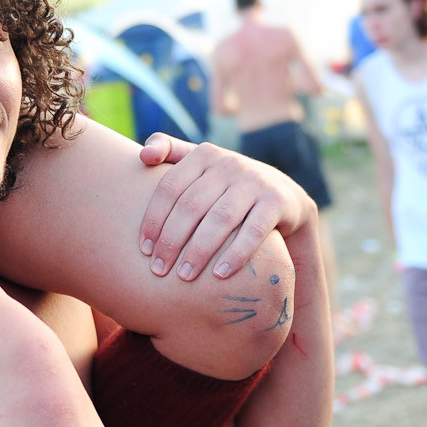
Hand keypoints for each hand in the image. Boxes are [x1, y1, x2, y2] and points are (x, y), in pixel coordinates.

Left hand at [136, 135, 317, 280]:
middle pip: (191, 205)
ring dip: (199, 251)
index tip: (144, 249)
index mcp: (204, 154)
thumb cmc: (228, 186)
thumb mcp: (202, 164)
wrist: (284, 197)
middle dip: (171, 241)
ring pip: (220, 219)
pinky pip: (253, 231)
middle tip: (158, 269)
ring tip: (184, 276)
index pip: (170, 187)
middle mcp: (229, 163)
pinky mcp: (277, 201)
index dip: (154, 219)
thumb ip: (170, 150)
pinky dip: (235, 254)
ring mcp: (255, 180)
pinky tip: (219, 275)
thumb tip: (142, 156)